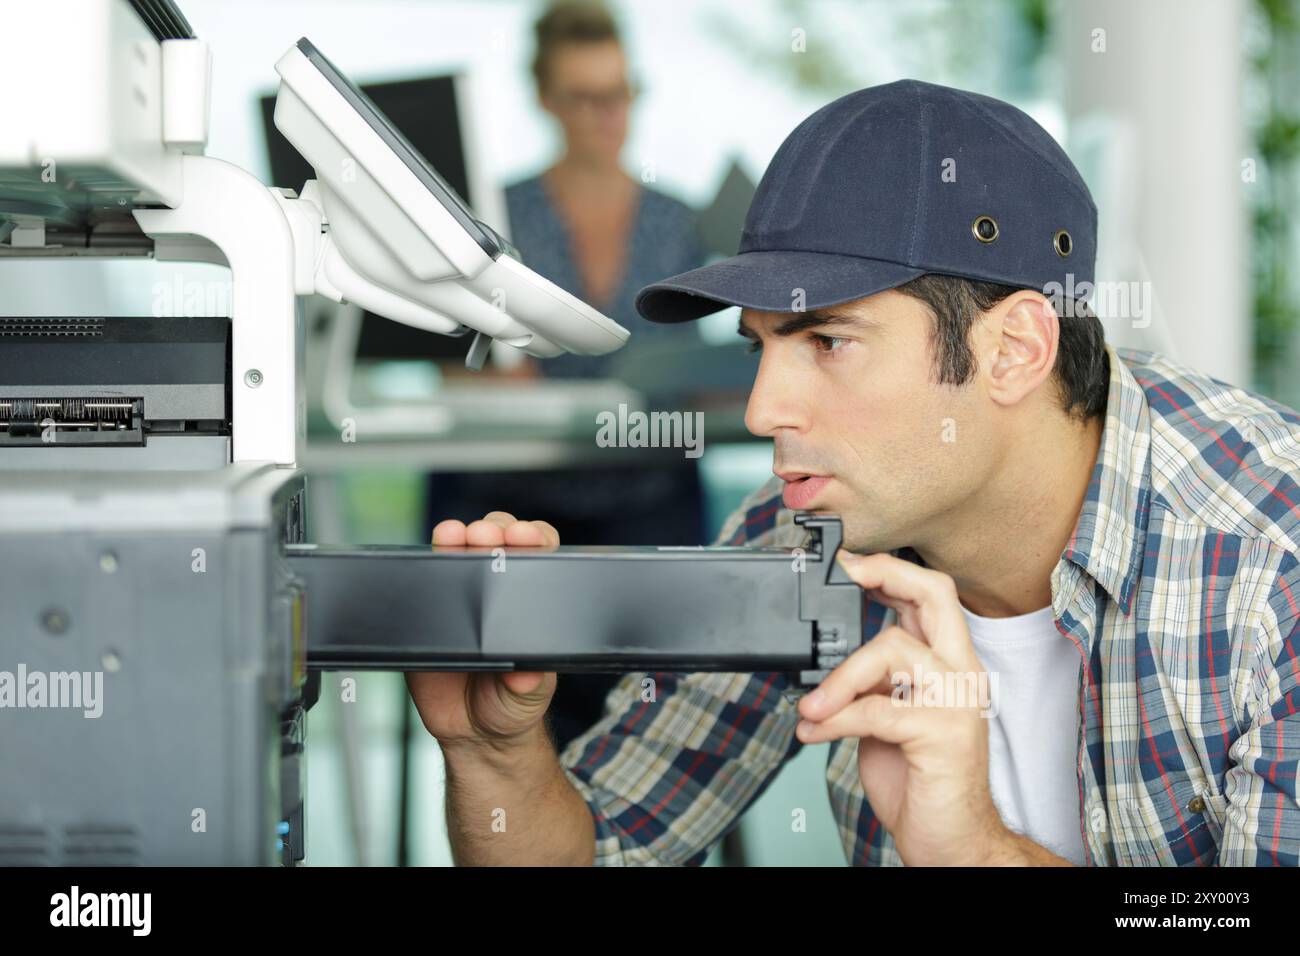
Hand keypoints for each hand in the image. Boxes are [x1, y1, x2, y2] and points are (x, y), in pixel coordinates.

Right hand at [405, 511, 560, 753]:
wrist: (474, 735)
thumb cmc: (513, 705)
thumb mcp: (532, 695)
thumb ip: (532, 683)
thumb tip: (529, 673)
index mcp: (532, 602)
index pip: (539, 555)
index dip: (534, 539)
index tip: (528, 538)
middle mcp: (499, 591)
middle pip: (500, 540)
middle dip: (496, 528)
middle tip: (489, 535)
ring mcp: (463, 596)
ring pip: (462, 550)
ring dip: (459, 535)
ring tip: (456, 534)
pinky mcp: (430, 611)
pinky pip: (426, 579)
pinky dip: (427, 561)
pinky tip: (432, 551)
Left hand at [795, 552, 1011, 864]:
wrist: (951, 840)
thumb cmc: (920, 778)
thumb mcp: (888, 716)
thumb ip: (873, 681)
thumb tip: (829, 657)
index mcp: (950, 663)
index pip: (932, 596)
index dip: (890, 570)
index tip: (849, 562)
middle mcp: (961, 673)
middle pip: (935, 595)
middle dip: (887, 573)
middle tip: (845, 576)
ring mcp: (956, 702)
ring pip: (893, 649)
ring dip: (839, 676)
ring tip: (810, 707)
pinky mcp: (942, 735)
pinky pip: (875, 711)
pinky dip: (833, 720)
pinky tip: (814, 732)